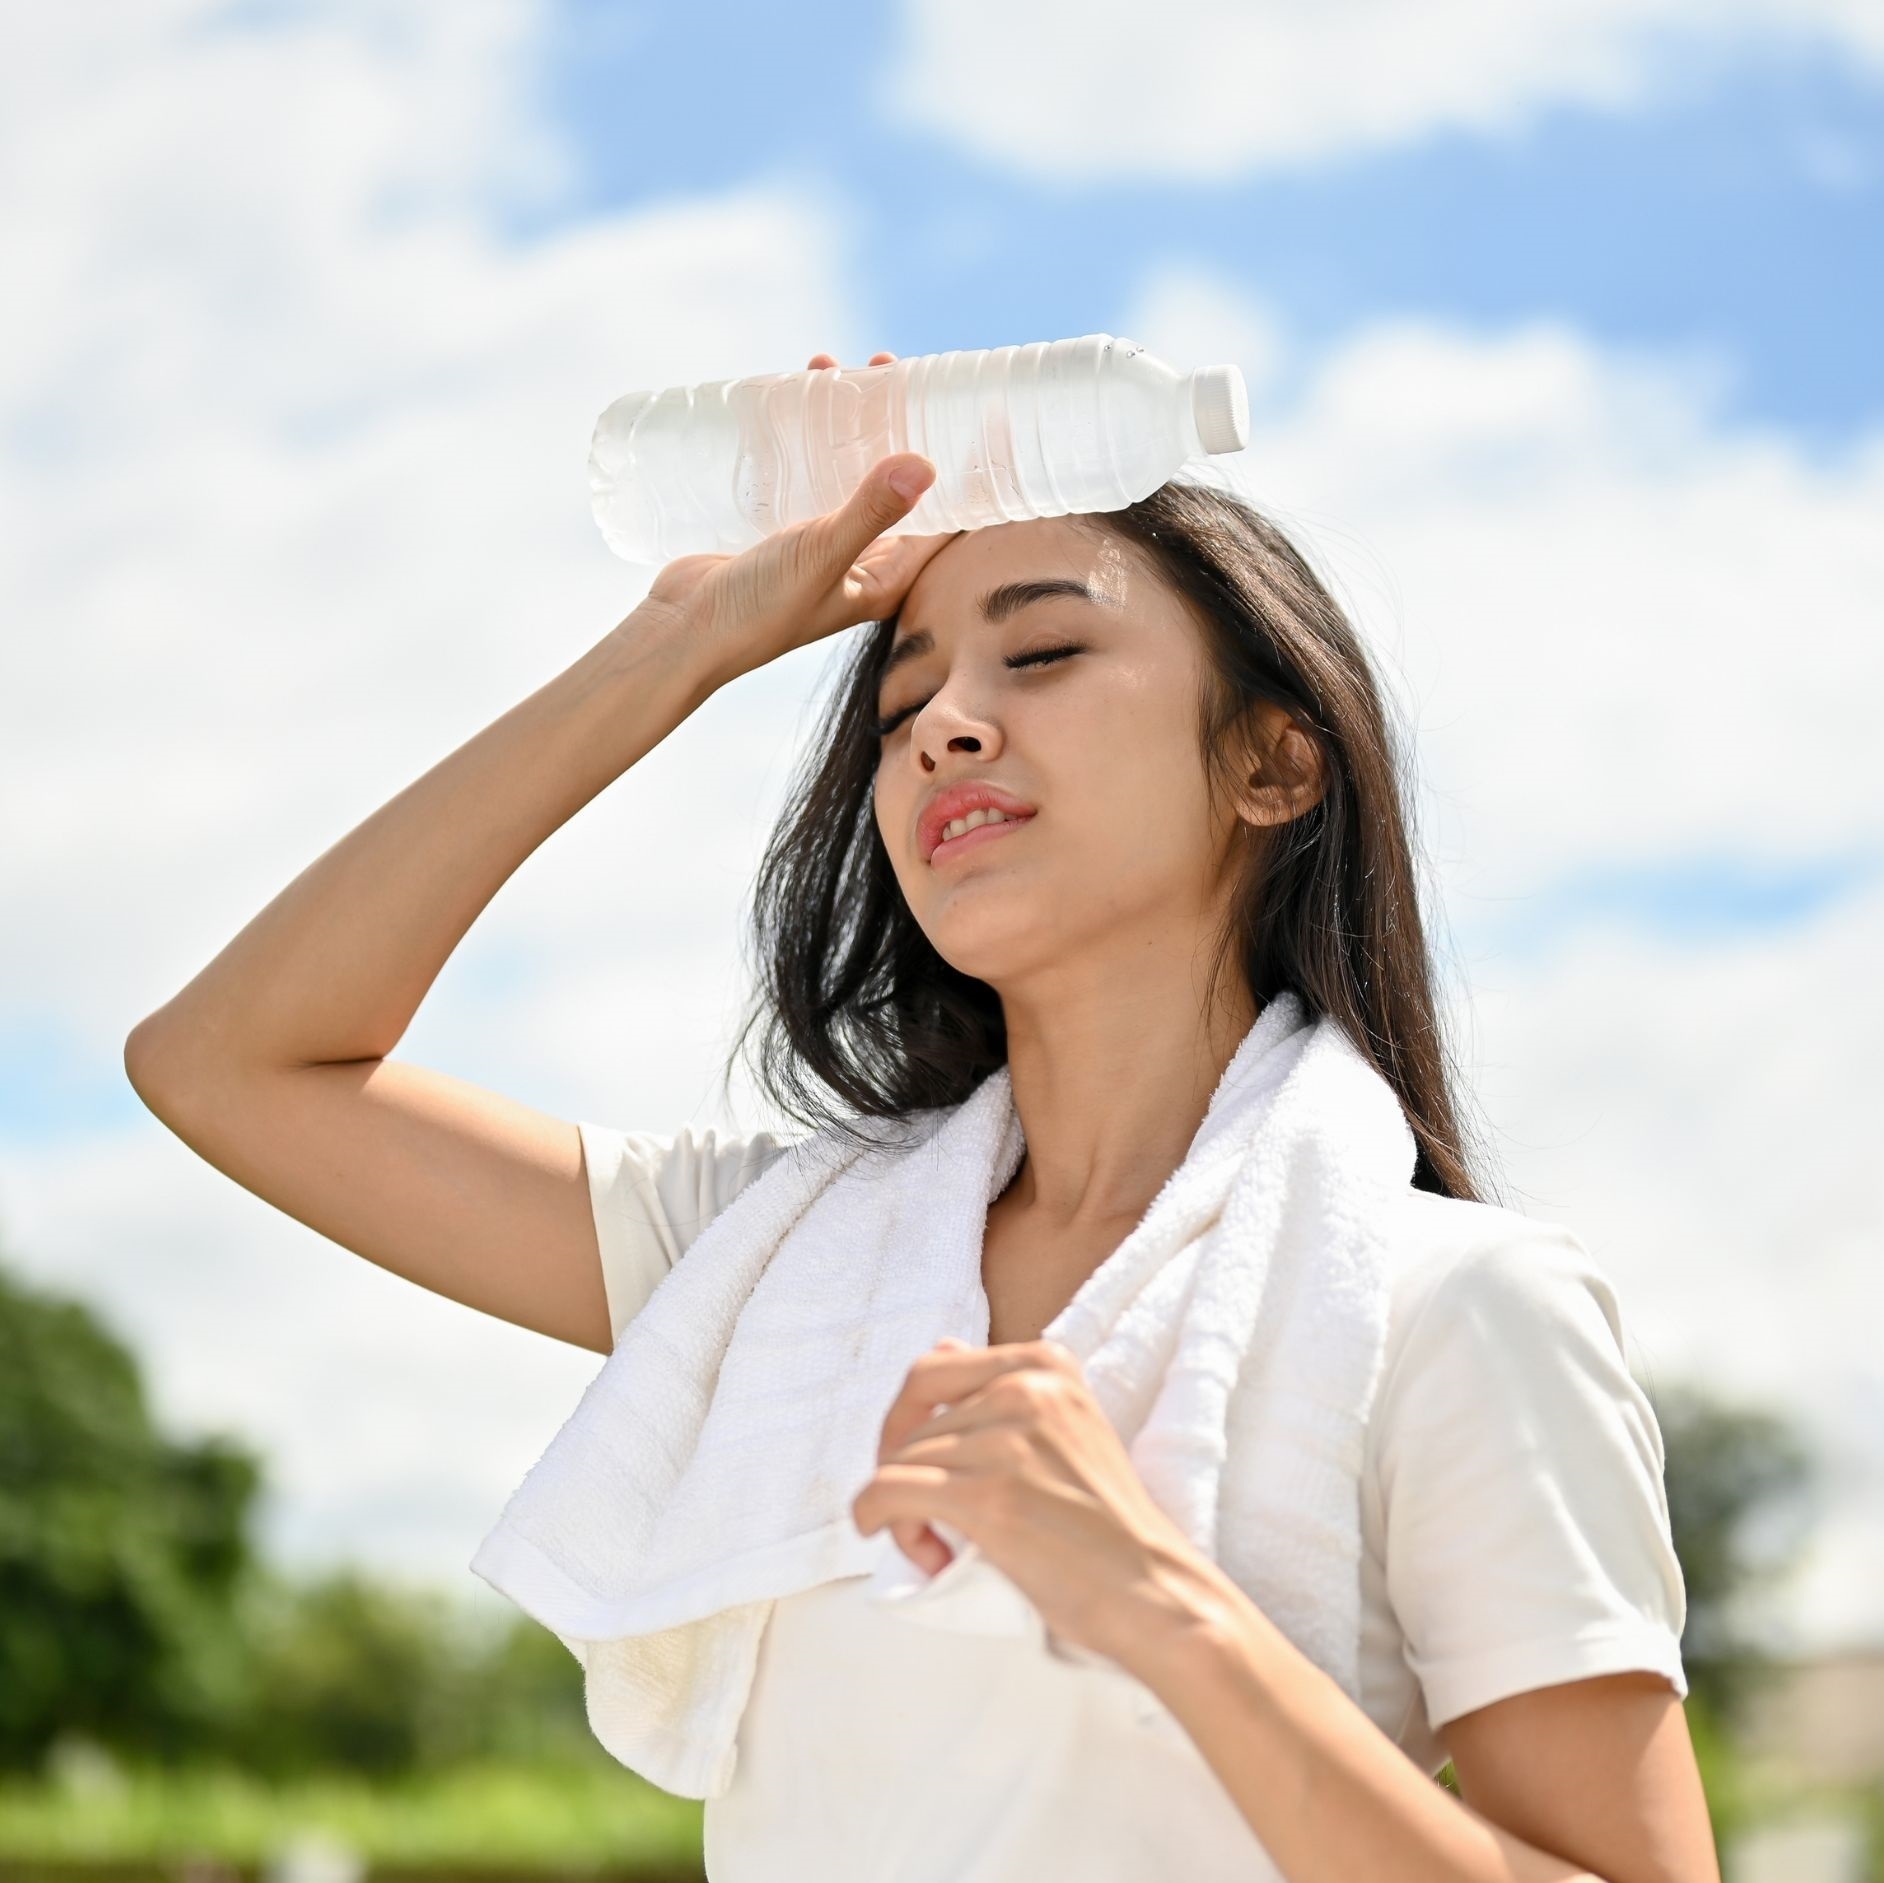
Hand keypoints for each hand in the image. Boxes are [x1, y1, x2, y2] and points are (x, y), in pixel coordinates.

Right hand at [636, 349, 959, 693]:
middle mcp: (860, 561)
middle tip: (884, 367)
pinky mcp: (780, 530)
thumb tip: (926, 465)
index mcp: (886, 578)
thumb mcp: (821, 553)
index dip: (957, 466)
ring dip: (843, 420)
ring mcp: (819, 544)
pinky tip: (793, 398)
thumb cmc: (758, 611)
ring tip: (831, 368)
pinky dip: (804, 436)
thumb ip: (871, 511)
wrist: (683, 631)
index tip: (963, 411)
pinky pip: (805, 473)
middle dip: (892, 422)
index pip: (942, 518)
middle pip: (893, 482)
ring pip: (845, 470)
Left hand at [851, 1336, 1218, 1668]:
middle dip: (902, 1472)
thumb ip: (1005, 1386)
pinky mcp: (989, 1496)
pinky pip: (888, 1492)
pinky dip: (877, 1519)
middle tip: (920, 1516)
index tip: (911, 1460)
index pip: (932, 1370)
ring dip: (904, 1513)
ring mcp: (1006, 1440)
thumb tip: (942, 1344)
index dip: (906, 1420)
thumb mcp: (1067, 1427)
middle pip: (913, 1424)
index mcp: (1045, 1364)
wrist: (1155, 1592)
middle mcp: (1026, 1387)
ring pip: (899, 1463)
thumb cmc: (1108, 1524)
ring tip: (943, 1551)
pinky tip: (904, 1545)